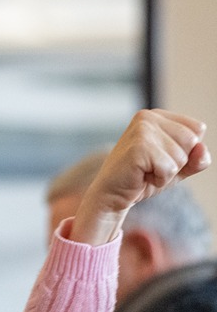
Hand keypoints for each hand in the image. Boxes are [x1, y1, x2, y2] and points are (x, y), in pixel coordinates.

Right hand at [73, 109, 209, 245]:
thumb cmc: (142, 179)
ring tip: (145, 171)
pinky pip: (170, 168)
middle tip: (152, 166)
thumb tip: (201, 149)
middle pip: (191, 141)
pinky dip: (160, 179)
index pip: (197, 129)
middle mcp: (148, 117)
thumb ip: (197, 158)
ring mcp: (142, 130)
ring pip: (182, 155)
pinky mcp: (139, 147)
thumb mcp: (178, 167)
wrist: (111, 196)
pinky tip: (142, 176)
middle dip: (177, 161)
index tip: (160, 158)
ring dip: (168, 172)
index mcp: (157, 116)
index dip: (186, 150)